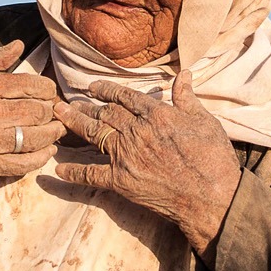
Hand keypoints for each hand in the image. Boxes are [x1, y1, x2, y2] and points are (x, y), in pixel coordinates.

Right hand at [0, 42, 65, 211]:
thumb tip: (19, 45)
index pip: (31, 85)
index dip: (47, 89)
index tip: (49, 93)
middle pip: (38, 111)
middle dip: (51, 111)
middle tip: (54, 112)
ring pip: (35, 137)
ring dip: (52, 134)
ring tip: (56, 130)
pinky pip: (24, 162)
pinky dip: (41, 157)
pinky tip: (47, 150)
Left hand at [53, 71, 242, 254]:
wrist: (211, 196)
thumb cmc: (213, 158)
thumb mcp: (204, 121)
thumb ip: (188, 98)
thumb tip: (184, 74)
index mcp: (156, 114)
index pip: (124, 96)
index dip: (106, 89)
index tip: (92, 86)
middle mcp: (136, 131)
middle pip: (104, 113)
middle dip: (84, 105)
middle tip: (67, 101)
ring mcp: (125, 155)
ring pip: (93, 133)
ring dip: (73, 123)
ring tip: (58, 115)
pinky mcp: (121, 181)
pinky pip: (91, 174)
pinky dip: (73, 172)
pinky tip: (57, 170)